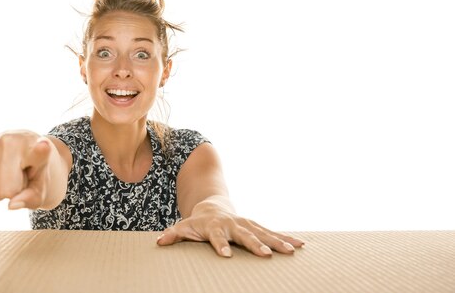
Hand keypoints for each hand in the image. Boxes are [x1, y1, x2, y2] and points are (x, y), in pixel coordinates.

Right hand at [0, 131, 60, 209]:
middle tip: (21, 176)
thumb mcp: (40, 188)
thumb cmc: (34, 172)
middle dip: (14, 192)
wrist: (21, 151)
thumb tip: (11, 205)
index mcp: (39, 146)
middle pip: (8, 190)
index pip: (39, 151)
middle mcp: (13, 141)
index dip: (41, 150)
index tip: (43, 145)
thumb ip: (31, 198)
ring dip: (2, 189)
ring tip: (11, 173)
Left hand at [156, 200, 303, 257]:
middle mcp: (233, 224)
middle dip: (255, 244)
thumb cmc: (197, 222)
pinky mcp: (256, 226)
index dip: (220, 245)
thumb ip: (174, 234)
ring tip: (291, 251)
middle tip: (266, 255)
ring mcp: (246, 224)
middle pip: (245, 235)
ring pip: (263, 232)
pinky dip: (286, 238)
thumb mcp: (184, 227)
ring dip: (277, 241)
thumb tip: (160, 241)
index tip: (226, 255)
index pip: (217, 237)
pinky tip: (301, 245)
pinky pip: (272, 233)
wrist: (212, 206)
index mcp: (215, 226)